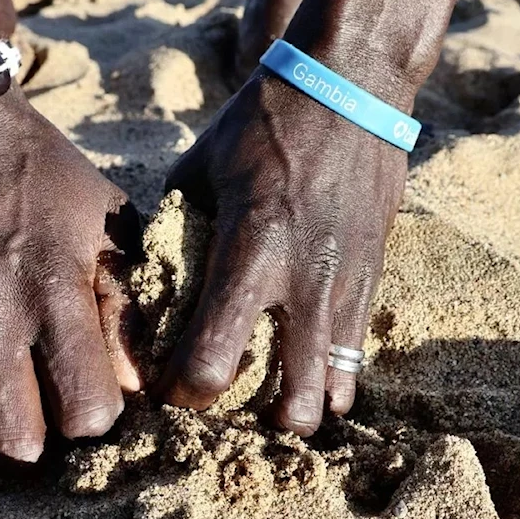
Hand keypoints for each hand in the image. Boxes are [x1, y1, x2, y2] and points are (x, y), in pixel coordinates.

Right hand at [0, 89, 138, 463]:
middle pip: (19, 444)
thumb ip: (127, 302)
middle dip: (46, 444)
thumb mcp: (108, 219)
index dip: (100, 419)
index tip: (101, 397)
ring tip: (16, 406)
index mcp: (57, 290)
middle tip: (56, 416)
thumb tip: (137, 378)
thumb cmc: (44, 172)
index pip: (86, 410)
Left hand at [156, 0, 452, 434]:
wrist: (348, 92)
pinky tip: (303, 369)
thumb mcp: (197, 171)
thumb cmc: (260, 125)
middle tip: (225, 407)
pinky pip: (355, 360)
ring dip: (298, 407)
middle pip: (292, 404)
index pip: (212, 359)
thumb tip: (147, 282)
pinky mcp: (372, 283)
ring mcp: (346, 288)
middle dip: (253, 426)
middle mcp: (304, 283)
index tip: (169, 386)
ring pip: (333, 393)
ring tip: (268, 398)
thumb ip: (173, 233)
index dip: (183, 391)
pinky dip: (328, 379)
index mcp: (250, 251)